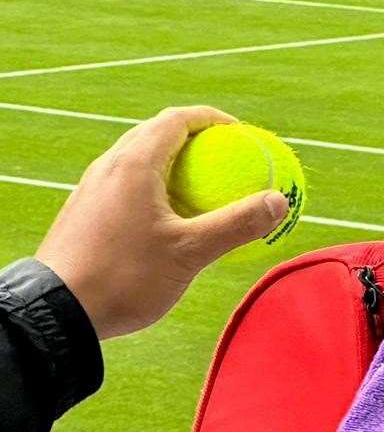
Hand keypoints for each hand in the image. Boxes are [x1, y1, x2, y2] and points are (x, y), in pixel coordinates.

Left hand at [34, 108, 288, 340]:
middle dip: (195, 138)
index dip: (213, 120)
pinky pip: (125, 184)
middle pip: (156, 134)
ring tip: (201, 187)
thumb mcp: (190, 252)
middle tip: (226, 158)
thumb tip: (279, 202)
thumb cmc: (125, 277)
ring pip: (138, 159)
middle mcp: (108, 167)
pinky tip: (169, 218)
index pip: (176, 119)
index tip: (241, 134)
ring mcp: (91, 188)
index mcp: (133, 164)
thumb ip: (236, 224)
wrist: (56, 312)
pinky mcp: (84, 211)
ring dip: (173, 163)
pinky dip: (154, 186)